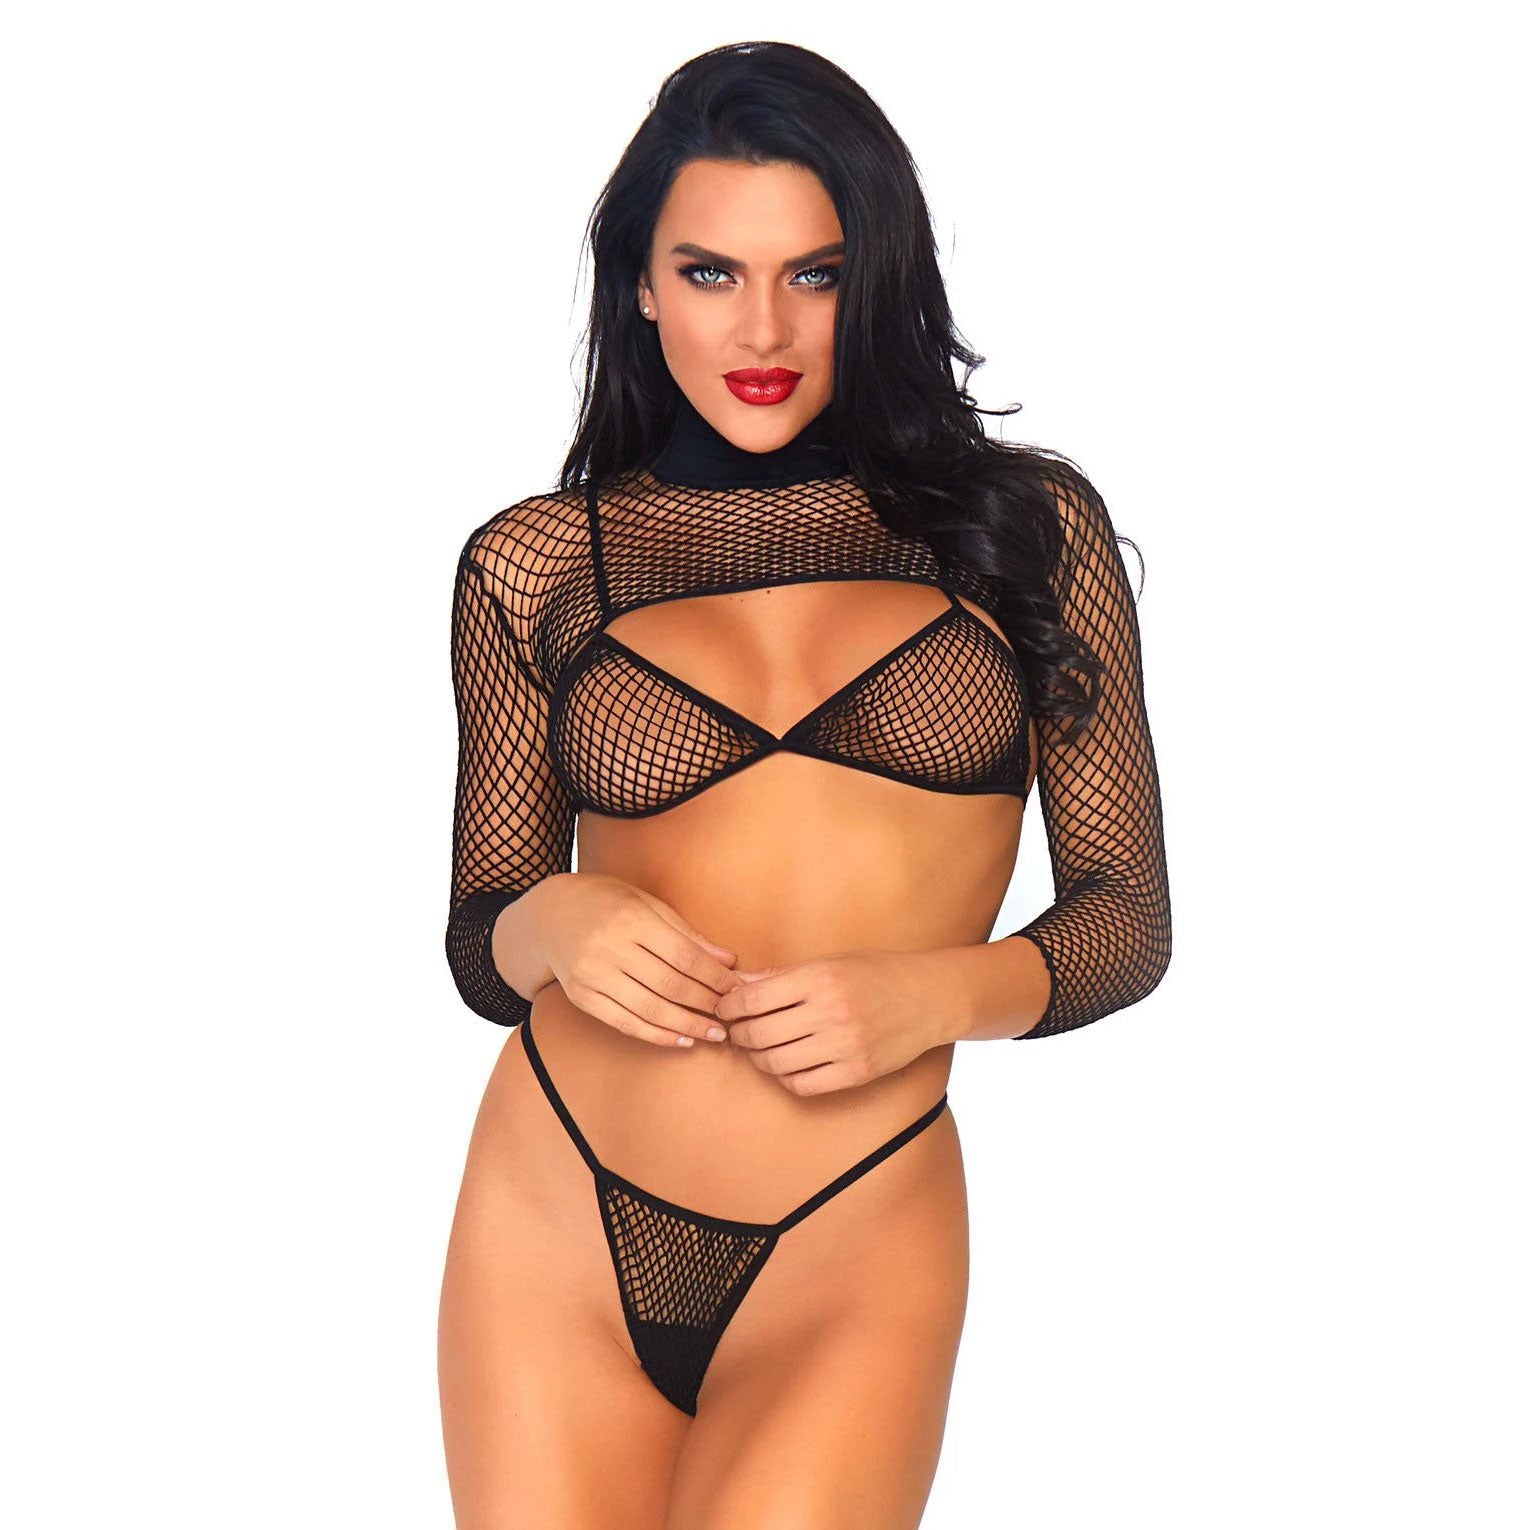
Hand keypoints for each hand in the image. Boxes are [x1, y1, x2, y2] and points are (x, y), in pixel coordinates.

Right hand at [529, 874, 743, 1047]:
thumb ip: (687, 933)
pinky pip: (624, 1023)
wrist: (548, 913)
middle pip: (670, 985)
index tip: (737, 988)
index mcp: (632, 919)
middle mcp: (610, 948)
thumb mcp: (647, 903)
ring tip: (713, 1034)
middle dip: (706, 1004)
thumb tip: (728, 960)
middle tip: (732, 1015)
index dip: (715, 977)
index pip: (685, 956)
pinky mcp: (581, 997)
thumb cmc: (606, 901)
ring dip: (687, 1026)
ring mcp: (593, 975)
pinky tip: (680, 1039)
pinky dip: (656, 1035)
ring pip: (649, 1009)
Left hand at [712, 949, 947, 1095]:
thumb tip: (738, 985)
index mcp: (819, 978)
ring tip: (757, 1048)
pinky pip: (803, 1084)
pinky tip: (784, 1064)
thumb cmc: (874, 974)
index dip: (730, 1006)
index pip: (753, 999)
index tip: (725, 1008)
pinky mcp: (856, 1072)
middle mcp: (830, 1013)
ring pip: (776, 1063)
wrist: (927, 998)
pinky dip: (785, 1077)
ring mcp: (844, 1046)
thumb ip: (781, 976)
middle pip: (759, 1034)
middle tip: (734, 1031)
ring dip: (757, 1058)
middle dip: (737, 1034)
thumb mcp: (828, 962)